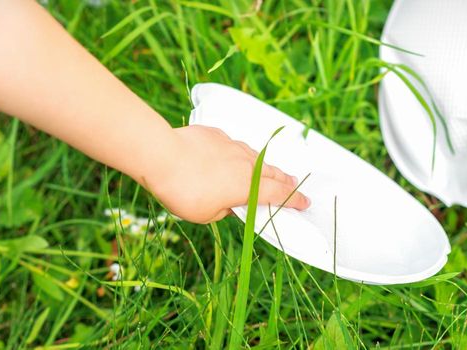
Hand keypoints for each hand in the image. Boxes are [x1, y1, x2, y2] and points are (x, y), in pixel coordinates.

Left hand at [147, 125, 310, 223]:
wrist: (161, 155)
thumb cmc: (183, 191)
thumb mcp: (205, 214)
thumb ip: (223, 210)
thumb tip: (230, 203)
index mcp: (247, 187)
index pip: (279, 195)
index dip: (295, 200)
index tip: (305, 203)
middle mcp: (245, 164)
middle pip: (273, 173)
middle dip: (286, 180)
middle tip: (294, 184)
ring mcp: (232, 146)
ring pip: (255, 156)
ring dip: (265, 166)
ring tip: (269, 171)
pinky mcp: (216, 134)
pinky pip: (233, 145)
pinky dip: (239, 153)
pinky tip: (233, 157)